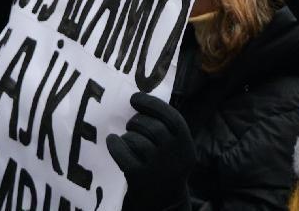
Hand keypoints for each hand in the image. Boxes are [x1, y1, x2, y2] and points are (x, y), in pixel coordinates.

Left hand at [106, 93, 193, 210]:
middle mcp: (174, 156)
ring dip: (128, 134)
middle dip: (137, 121)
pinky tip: (112, 141)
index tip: (135, 98)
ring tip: (127, 138)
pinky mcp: (139, 178)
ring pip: (137, 139)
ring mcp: (157, 168)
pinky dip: (115, 144)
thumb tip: (143, 101)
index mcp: (186, 146)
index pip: (172, 117)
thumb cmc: (167, 170)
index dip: (152, 104)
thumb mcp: (177, 151)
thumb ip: (168, 130)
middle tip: (132, 124)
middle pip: (152, 127)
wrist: (164, 205)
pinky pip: (123, 153)